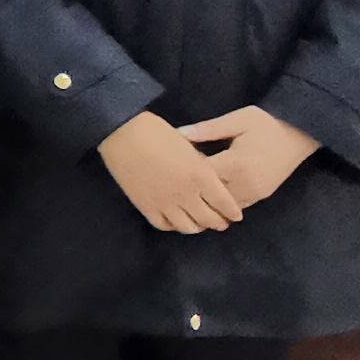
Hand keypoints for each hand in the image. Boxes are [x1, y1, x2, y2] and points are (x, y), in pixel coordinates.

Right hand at [97, 111, 239, 234]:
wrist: (123, 134)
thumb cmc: (157, 132)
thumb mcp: (189, 146)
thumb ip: (202, 164)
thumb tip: (209, 178)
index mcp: (200, 175)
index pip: (224, 202)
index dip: (232, 211)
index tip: (236, 215)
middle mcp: (186, 194)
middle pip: (209, 219)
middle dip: (219, 223)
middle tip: (222, 222)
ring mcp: (165, 203)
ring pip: (188, 227)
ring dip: (198, 227)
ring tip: (200, 224)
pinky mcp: (146, 207)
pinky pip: (164, 225)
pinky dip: (174, 226)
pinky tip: (176, 221)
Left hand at [180, 104, 319, 214]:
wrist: (300, 134)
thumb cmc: (267, 123)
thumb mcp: (237, 119)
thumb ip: (208, 129)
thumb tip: (179, 134)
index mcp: (236, 163)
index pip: (201, 175)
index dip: (186, 171)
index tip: (176, 164)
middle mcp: (245, 184)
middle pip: (209, 196)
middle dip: (194, 189)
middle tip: (179, 181)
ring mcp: (254, 193)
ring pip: (221, 207)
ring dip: (208, 200)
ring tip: (192, 190)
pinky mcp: (261, 197)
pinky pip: (235, 207)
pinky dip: (222, 204)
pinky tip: (211, 195)